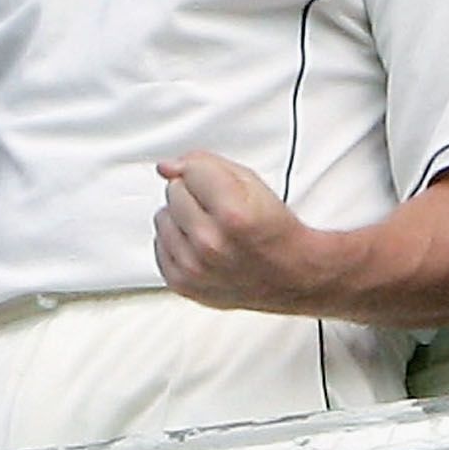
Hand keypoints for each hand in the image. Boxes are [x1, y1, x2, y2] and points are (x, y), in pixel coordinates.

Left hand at [154, 150, 339, 312]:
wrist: (290, 274)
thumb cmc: (274, 231)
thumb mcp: (251, 183)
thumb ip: (206, 165)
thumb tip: (168, 167)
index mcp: (232, 215)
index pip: (189, 170)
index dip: (205, 172)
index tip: (218, 183)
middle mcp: (210, 244)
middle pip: (173, 192)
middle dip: (193, 194)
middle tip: (217, 207)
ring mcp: (193, 268)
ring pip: (162, 218)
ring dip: (181, 219)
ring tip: (209, 227)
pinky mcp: (182, 284)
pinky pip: (158, 246)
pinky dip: (175, 242)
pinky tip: (198, 245)